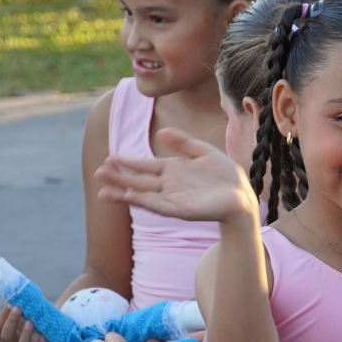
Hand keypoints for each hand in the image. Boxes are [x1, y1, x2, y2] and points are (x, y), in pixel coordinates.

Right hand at [0, 305, 54, 341]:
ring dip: (25, 335)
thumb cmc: (34, 321)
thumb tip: (15, 294)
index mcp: (4, 336)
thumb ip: (19, 307)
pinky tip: (43, 336)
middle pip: (6, 337)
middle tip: (18, 309)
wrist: (53, 332)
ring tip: (30, 322)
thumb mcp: (25, 314)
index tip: (10, 304)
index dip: (2, 317)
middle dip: (11, 322)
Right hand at [95, 128, 257, 225]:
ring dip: (123, 192)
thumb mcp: (204, 152)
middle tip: (98, 172)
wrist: (242, 196)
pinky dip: (143, 200)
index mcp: (173, 171)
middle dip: (119, 176)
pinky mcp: (182, 210)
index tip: (110, 158)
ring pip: (143, 194)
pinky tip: (129, 196)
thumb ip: (184, 143)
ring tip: (103, 190)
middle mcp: (169, 186)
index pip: (145, 166)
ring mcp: (174, 198)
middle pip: (138, 180)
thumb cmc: (225, 176)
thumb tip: (161, 132)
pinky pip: (158, 205)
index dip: (128, 162)